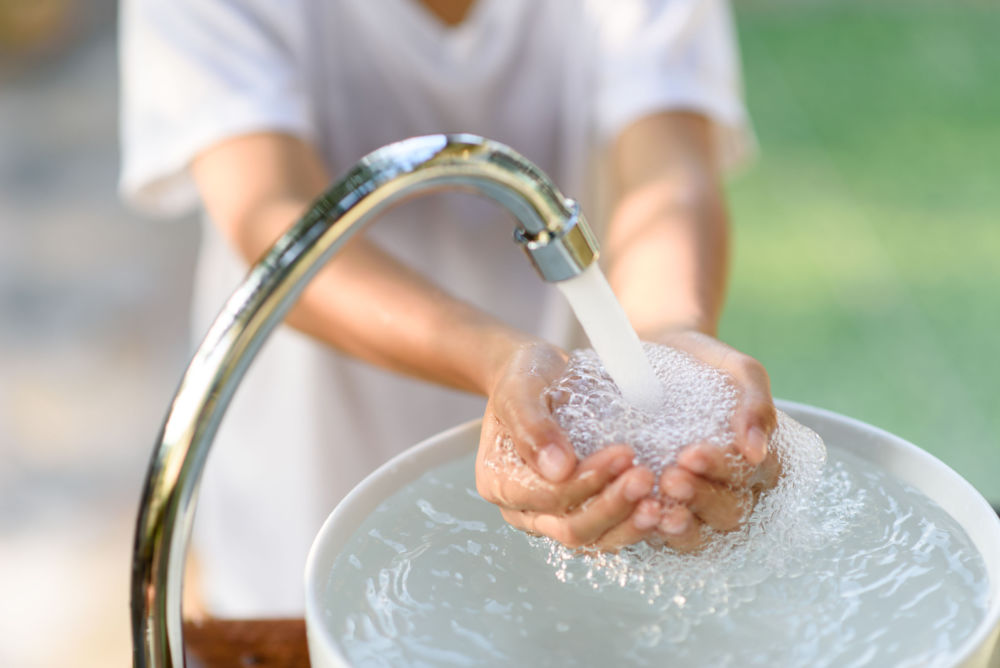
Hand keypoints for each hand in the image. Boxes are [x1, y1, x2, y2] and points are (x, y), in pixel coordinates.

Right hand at [475, 340, 661, 549]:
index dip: (585, 482)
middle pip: (572, 529)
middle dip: (612, 506)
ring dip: (630, 524)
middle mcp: (526, 509)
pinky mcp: (586, 512)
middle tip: (645, 477)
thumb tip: (557, 469)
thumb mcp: (520, 388)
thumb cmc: (526, 376)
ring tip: (661, 503)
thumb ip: (532, 426)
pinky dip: (637, 523)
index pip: (546, 498)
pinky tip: (665, 508)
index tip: (622, 454)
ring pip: (596, 538)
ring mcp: (556, 515)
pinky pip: (612, 529)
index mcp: (500, 482)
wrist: (542, 374)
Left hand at [645, 329, 781, 550]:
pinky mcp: (665, 512)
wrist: (657, 355)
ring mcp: (698, 506)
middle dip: (701, 498)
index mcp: (759, 461)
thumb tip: (757, 450)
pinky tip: (637, 517)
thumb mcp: (737, 370)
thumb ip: (756, 403)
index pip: (751, 479)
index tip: (692, 453)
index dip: (723, 471)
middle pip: (730, 513)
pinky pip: (665, 537)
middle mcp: (734, 490)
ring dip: (680, 526)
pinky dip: (653, 532)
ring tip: (654, 507)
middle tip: (671, 477)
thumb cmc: (703, 362)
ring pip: (701, 536)